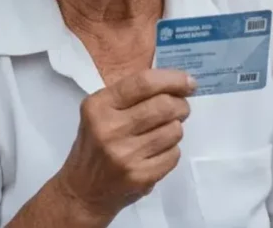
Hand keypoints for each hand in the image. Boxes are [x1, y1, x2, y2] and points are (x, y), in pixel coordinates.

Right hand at [54, 69, 196, 218]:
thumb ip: (133, 95)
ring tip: (163, 133)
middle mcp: (109, 128)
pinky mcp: (139, 176)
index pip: (144, 83)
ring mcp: (124, 155)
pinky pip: (174, 154)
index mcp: (99, 106)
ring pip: (174, 130)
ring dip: (176, 129)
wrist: (82, 192)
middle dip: (181, 105)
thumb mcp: (102, 112)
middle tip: (180, 109)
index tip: (189, 83)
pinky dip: (171, 151)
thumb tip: (179, 83)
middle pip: (165, 105)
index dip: (173, 80)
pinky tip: (156, 153)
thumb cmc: (96, 145)